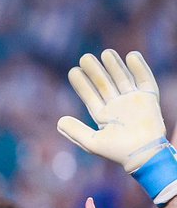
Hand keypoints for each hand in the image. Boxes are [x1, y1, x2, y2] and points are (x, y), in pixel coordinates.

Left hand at [57, 49, 167, 171]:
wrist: (144, 154)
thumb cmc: (118, 151)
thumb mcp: (92, 143)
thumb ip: (75, 132)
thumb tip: (58, 121)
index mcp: (103, 116)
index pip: (90, 96)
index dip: (81, 84)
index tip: (73, 71)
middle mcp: (117, 106)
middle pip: (104, 83)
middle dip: (95, 71)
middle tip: (85, 58)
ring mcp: (133, 101)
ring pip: (122, 78)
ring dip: (114, 66)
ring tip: (105, 53)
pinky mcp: (149, 98)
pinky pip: (145, 79)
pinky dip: (139, 67)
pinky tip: (131, 56)